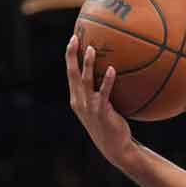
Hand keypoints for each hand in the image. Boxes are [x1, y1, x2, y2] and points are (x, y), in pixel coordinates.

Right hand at [65, 34, 133, 167]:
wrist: (115, 148)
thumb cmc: (110, 127)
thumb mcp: (101, 109)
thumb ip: (100, 94)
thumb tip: (112, 75)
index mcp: (76, 99)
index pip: (70, 74)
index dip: (70, 57)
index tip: (73, 40)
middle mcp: (79, 101)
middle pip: (72, 74)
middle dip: (72, 55)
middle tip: (74, 38)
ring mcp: (89, 107)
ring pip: (86, 80)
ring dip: (88, 64)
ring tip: (92, 49)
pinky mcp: (101, 112)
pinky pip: (104, 92)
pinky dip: (107, 80)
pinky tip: (112, 69)